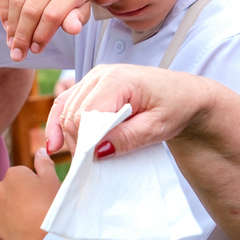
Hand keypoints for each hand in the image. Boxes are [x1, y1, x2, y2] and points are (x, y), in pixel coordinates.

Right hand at [0, 0, 92, 61]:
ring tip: (12, 43)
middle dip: (23, 36)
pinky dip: (3, 12)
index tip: (35, 50)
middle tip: (18, 54)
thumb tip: (73, 28)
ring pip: (16, 2)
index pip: (54, 15)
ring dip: (12, 27)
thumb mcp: (78, 10)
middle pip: (32, 10)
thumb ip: (76, 19)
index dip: (42, 36)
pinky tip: (7, 26)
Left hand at [0, 150, 61, 239]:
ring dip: (16, 209)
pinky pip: (3, 222)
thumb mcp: (52, 179)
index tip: (44, 194)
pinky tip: (24, 229)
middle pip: (12, 189)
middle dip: (22, 195)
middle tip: (39, 206)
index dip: (36, 184)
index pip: (23, 174)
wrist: (44, 237)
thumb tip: (39, 150)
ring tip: (33, 219)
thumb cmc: (51, 205)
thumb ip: (44, 162)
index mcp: (13, 173)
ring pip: (6, 205)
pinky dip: (11, 224)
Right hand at [45, 65, 209, 158]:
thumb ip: (128, 138)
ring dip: (68, 135)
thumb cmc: (174, 107)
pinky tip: (56, 143)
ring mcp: (94, 76)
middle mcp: (100, 74)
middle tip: (88, 166)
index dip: (85, 142)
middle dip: (76, 141)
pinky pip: (67, 102)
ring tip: (79, 159)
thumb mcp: (157, 128)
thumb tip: (97, 151)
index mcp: (117, 80)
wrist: (184, 94)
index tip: (91, 164)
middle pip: (72, 113)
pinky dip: (60, 122)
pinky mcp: (92, 84)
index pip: (85, 115)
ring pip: (66, 108)